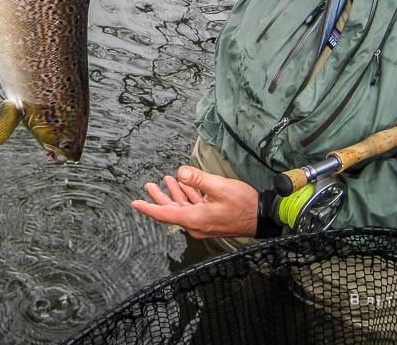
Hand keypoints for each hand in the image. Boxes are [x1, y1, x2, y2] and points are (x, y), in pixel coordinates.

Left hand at [130, 166, 258, 239]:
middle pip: (171, 210)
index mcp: (195, 219)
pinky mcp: (210, 219)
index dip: (148, 207)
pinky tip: (184, 185)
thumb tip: (180, 172)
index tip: (135, 203)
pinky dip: (187, 196)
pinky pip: (193, 208)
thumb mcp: (220, 187)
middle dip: (159, 197)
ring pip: (182, 208)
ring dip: (174, 194)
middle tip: (148, 185)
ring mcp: (203, 223)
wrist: (261, 217)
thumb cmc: (244, 204)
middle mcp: (196, 224)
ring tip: (166, 180)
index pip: (164, 214)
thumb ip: (199, 179)